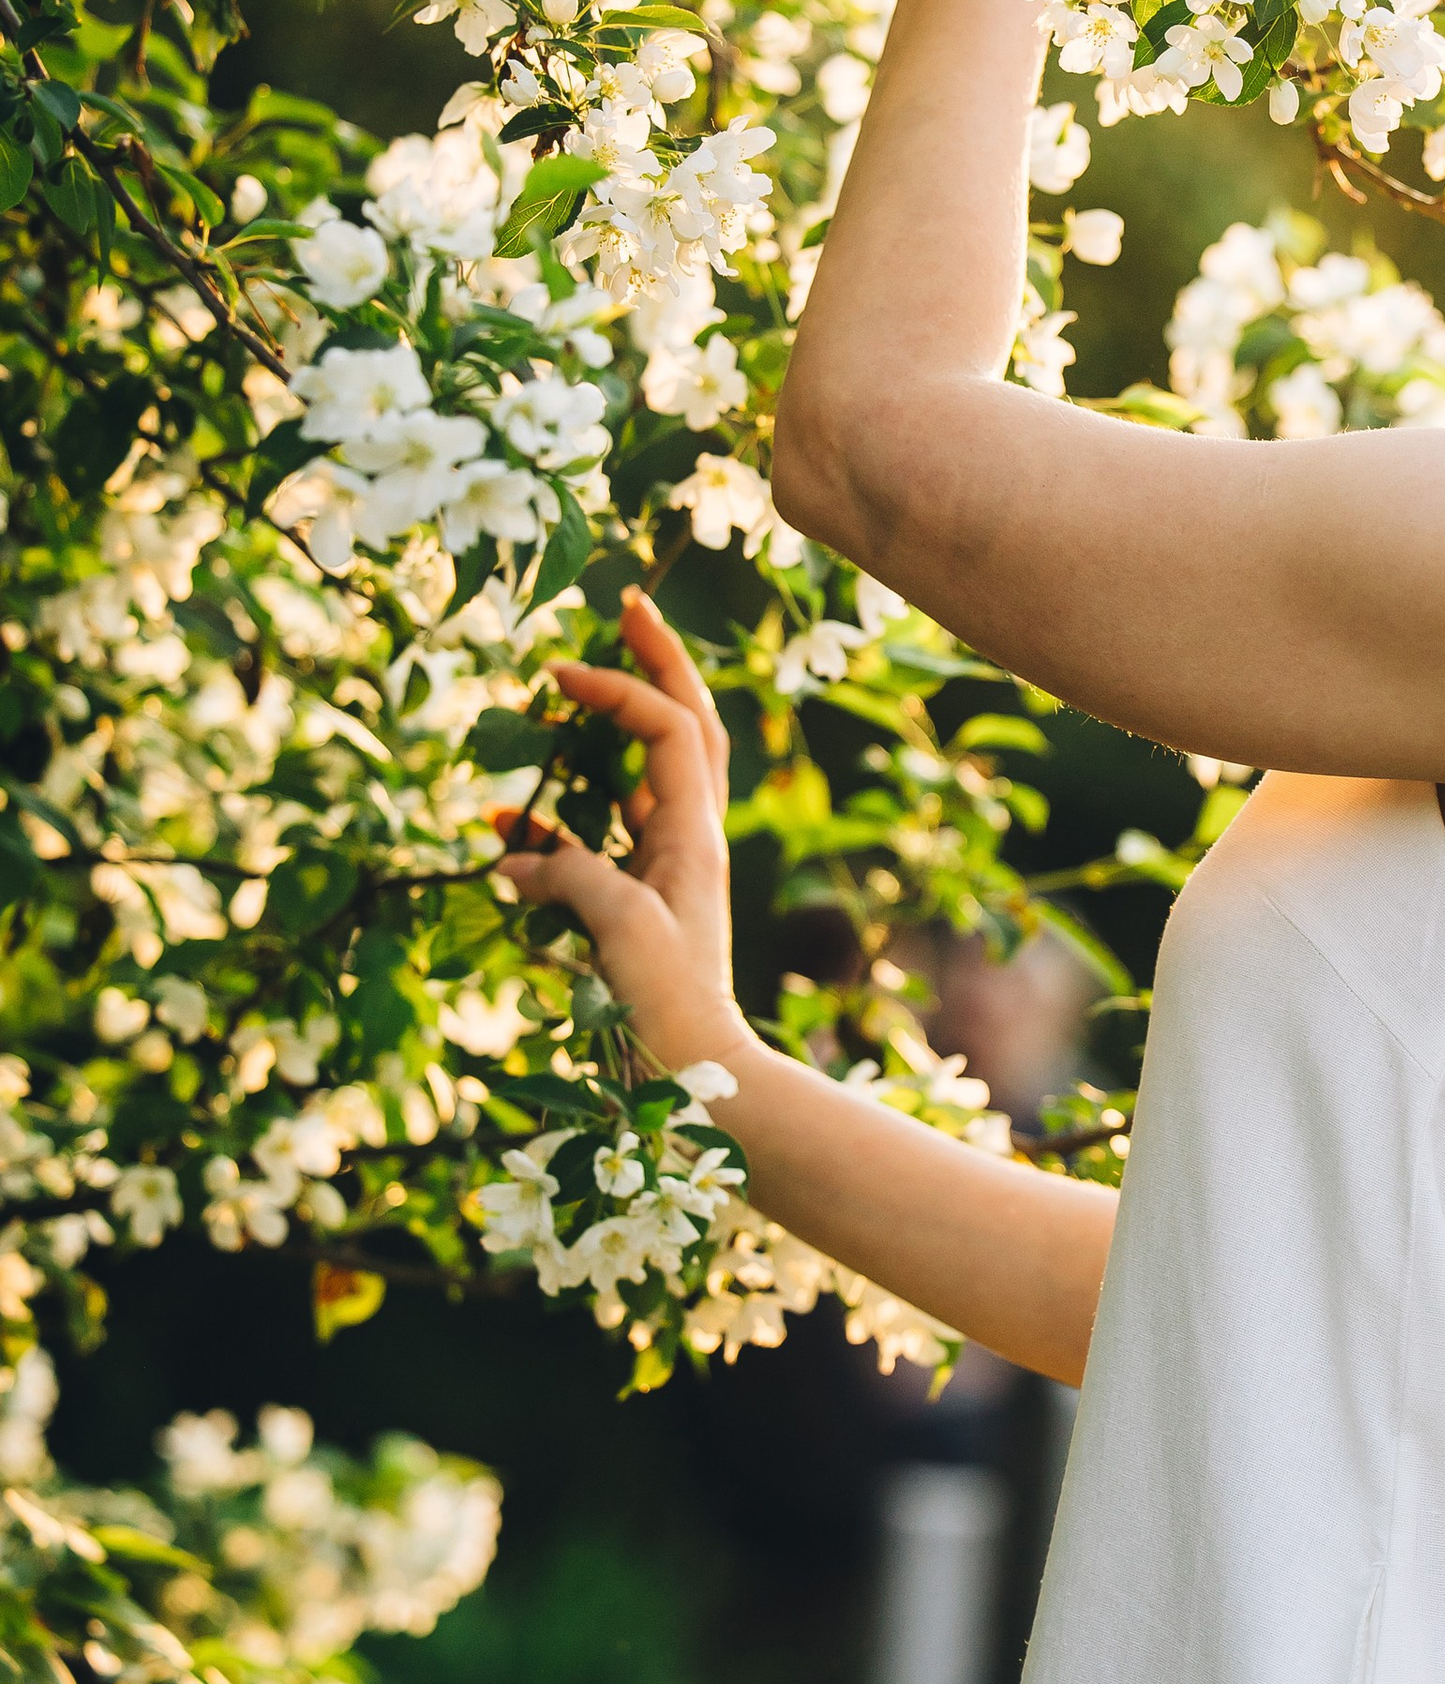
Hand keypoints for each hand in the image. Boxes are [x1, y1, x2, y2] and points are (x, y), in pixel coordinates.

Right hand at [493, 589, 755, 1083]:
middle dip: (658, 663)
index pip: (670, 729)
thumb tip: (514, 854)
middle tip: (627, 606)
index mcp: (696, 834)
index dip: (623, 689)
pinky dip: (558, 822)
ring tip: (563, 695)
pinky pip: (600, 841)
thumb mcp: (621, 928)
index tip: (561, 674)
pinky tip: (506, 827)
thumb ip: (570, 875)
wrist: (698, 1077)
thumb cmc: (671, 1003)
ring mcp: (666, 867)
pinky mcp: (637, 902)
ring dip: (609, 731)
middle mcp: (689, 838)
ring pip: (644, 775)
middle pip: (685, 726)